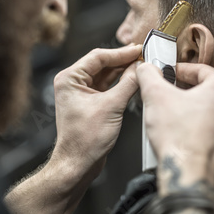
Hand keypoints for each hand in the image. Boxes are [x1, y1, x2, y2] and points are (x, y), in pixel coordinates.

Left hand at [51, 45, 141, 177]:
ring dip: (123, 71)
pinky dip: (121, 83)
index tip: (138, 49)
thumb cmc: (85, 140)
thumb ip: (128, 84)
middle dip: (124, 61)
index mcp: (70, 79)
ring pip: (106, 75)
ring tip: (142, 67)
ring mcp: (81, 93)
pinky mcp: (90, 103)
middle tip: (143, 56)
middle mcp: (73, 83)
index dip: (121, 52)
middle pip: (102, 64)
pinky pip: (107, 87)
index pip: (98, 56)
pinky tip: (134, 81)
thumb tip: (140, 68)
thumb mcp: (112, 107)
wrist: (78, 163)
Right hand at [137, 63, 213, 188]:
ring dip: (191, 108)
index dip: (180, 69)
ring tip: (171, 113)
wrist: (187, 173)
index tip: (169, 72)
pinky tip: (180, 131)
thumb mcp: (155, 96)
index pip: (201, 69)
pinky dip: (196, 127)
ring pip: (209, 110)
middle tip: (167, 92)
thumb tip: (146, 69)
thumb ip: (149, 75)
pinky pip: (211, 129)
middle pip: (206, 89)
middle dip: (184, 89)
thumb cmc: (179, 138)